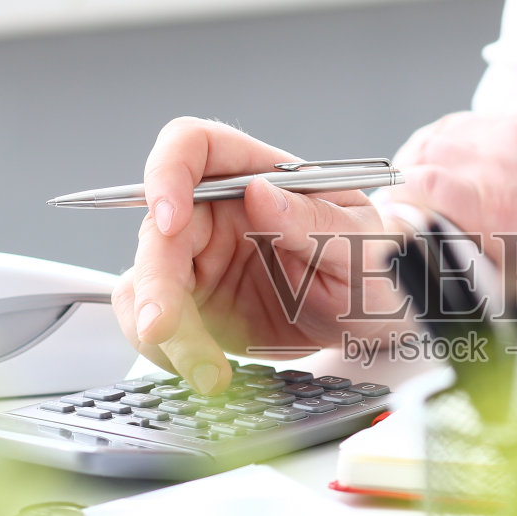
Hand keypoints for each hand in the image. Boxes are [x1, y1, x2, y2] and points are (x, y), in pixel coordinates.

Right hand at [113, 118, 408, 393]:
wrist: (372, 318)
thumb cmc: (370, 263)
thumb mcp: (359, 243)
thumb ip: (314, 220)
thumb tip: (260, 193)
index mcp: (256, 173)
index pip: (192, 145)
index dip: (167, 171)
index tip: (168, 217)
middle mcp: (215, 211)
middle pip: (157, 229)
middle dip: (155, 282)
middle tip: (166, 327)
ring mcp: (198, 259)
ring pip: (144, 282)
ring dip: (159, 329)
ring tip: (206, 368)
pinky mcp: (193, 306)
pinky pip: (156, 325)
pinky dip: (168, 353)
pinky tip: (205, 371)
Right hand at [386, 85, 516, 317]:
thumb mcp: (515, 276)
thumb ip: (468, 242)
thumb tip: (436, 229)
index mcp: (489, 203)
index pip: (413, 181)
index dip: (398, 194)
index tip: (398, 205)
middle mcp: (505, 154)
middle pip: (430, 143)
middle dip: (418, 164)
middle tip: (419, 181)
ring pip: (465, 120)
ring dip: (453, 142)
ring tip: (459, 163)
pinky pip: (510, 107)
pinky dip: (500, 127)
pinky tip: (509, 147)